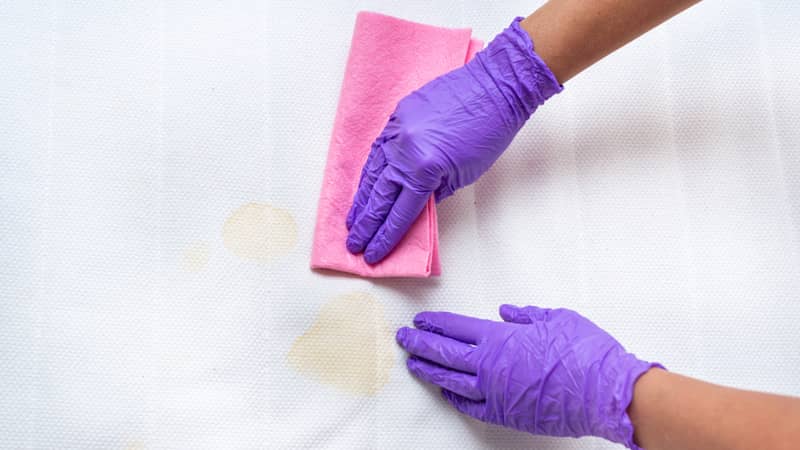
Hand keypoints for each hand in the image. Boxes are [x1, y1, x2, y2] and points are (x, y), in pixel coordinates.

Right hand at [345, 18, 561, 263]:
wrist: (494, 86)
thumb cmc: (489, 132)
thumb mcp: (466, 174)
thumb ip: (436, 193)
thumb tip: (415, 206)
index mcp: (425, 169)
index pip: (399, 212)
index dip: (385, 236)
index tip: (372, 253)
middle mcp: (404, 150)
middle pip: (379, 196)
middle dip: (365, 223)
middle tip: (353, 243)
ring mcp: (397, 131)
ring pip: (372, 172)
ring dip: (361, 199)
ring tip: (351, 220)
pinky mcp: (397, 116)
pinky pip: (377, 149)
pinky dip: (369, 170)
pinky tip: (363, 185)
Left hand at [396, 305, 660, 448]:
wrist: (607, 393)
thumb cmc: (585, 353)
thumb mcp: (556, 319)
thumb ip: (526, 315)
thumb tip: (506, 312)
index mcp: (500, 339)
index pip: (456, 328)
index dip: (435, 323)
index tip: (420, 321)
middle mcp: (490, 366)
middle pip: (445, 353)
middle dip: (420, 344)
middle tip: (404, 339)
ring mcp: (495, 393)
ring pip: (451, 381)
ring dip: (430, 370)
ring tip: (414, 365)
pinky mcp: (505, 414)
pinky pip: (470, 406)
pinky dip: (454, 397)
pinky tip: (446, 392)